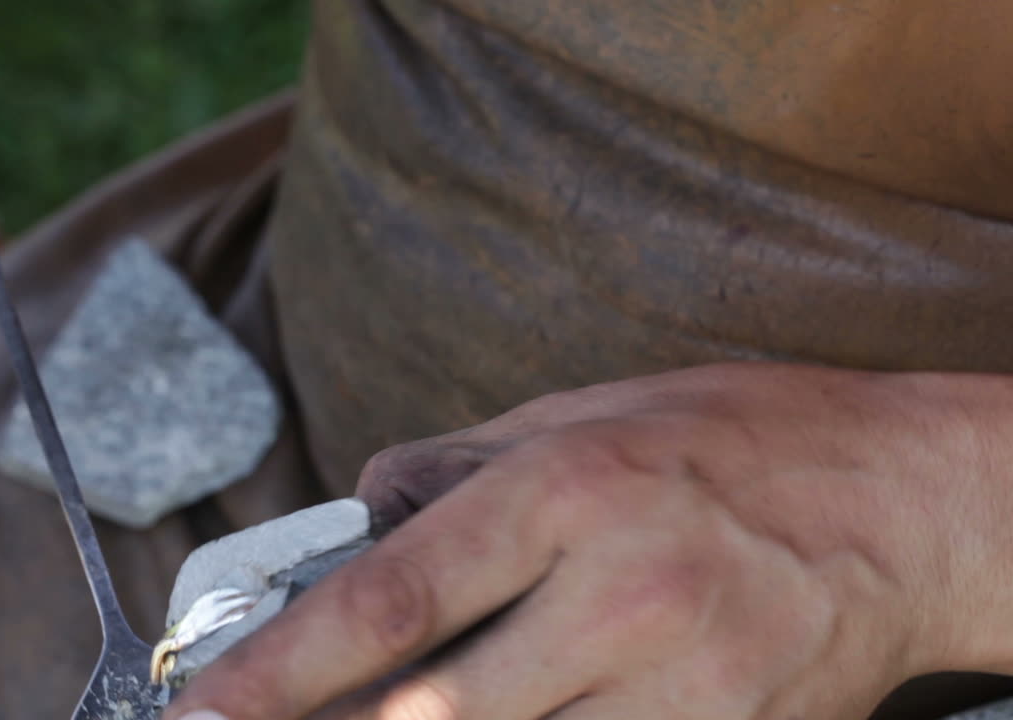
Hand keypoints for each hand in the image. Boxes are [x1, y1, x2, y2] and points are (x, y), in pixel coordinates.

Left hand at [165, 363, 1012, 719]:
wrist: (906, 504)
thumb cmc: (737, 441)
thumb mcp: (586, 411)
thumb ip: (461, 468)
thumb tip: (363, 522)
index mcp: (566, 491)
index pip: (390, 599)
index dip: (277, 670)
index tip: (201, 713)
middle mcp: (617, 595)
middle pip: (427, 712)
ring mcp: (679, 688)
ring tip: (375, 717)